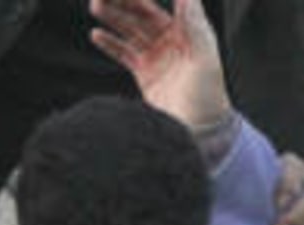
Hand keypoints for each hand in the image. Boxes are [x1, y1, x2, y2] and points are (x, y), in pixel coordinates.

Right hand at [89, 0, 230, 132]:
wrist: (198, 132)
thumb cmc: (208, 96)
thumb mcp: (204, 59)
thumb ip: (194, 26)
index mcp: (190, 32)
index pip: (170, 3)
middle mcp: (173, 41)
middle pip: (145, 14)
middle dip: (126, 1)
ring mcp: (158, 57)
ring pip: (132, 30)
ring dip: (114, 17)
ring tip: (96, 6)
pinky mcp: (145, 74)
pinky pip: (124, 53)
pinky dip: (110, 44)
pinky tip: (96, 34)